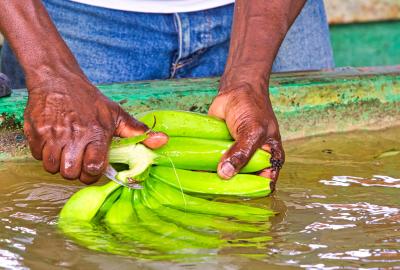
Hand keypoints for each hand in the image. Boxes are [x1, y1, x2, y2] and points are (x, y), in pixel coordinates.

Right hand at [24, 74, 167, 183]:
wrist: (57, 79)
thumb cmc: (89, 100)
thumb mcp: (116, 114)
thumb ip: (137, 132)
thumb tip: (163, 141)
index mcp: (96, 133)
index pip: (94, 168)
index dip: (94, 173)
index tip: (94, 167)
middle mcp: (73, 136)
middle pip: (71, 173)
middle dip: (76, 172)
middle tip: (79, 160)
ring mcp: (52, 134)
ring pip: (52, 168)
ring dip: (59, 164)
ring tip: (66, 152)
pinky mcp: (34, 132)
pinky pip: (37, 156)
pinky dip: (44, 154)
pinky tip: (53, 143)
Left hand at [208, 82, 283, 188]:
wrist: (236, 90)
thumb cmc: (252, 108)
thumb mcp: (252, 131)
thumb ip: (242, 153)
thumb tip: (225, 174)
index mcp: (269, 159)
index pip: (264, 183)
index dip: (253, 191)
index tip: (235, 195)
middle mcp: (252, 161)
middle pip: (243, 183)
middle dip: (230, 188)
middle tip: (214, 193)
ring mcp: (235, 157)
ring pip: (226, 176)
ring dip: (214, 180)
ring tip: (200, 187)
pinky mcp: (219, 152)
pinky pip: (212, 164)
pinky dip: (204, 169)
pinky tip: (192, 175)